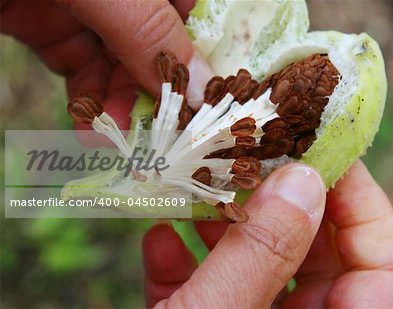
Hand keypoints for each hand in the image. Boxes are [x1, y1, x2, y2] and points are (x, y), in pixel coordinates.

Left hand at [1, 0, 210, 132]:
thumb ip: (148, 28)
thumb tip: (199, 84)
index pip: (194, 14)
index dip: (204, 57)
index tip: (207, 104)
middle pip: (159, 47)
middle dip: (159, 93)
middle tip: (162, 134)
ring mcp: (86, 9)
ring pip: (120, 66)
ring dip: (123, 107)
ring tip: (122, 140)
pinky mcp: (48, 27)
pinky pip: (80, 71)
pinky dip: (88, 103)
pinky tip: (90, 126)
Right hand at [142, 161, 392, 307]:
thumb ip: (260, 258)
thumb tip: (301, 180)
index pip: (384, 268)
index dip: (361, 204)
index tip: (320, 152)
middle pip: (315, 258)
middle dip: (279, 202)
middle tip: (247, 157)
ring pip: (258, 267)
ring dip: (224, 226)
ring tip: (194, 189)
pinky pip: (209, 291)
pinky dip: (185, 262)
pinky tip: (158, 237)